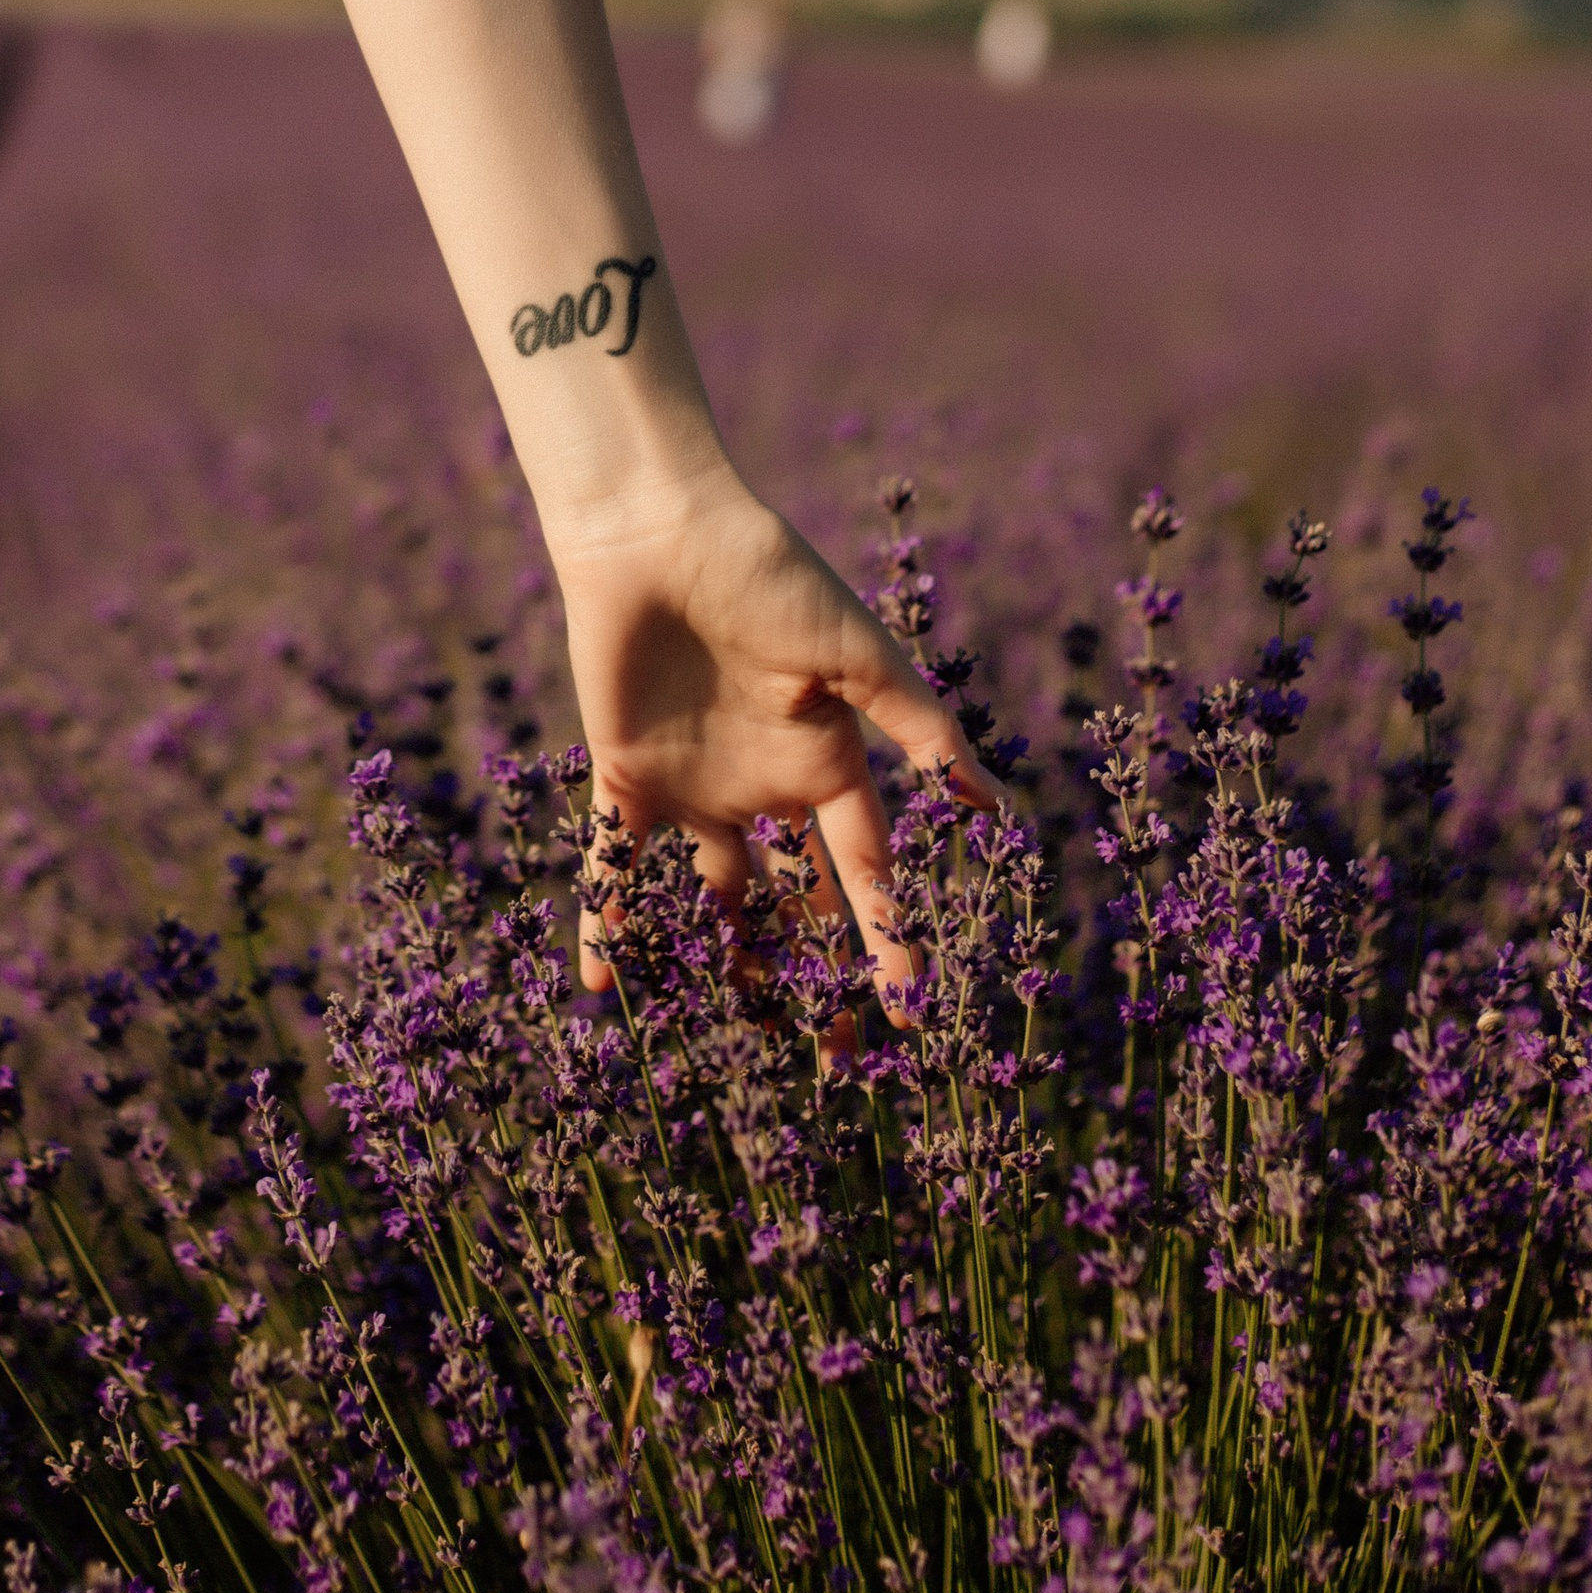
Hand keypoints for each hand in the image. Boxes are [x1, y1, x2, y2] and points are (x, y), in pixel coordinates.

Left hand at [551, 474, 994, 996]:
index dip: (889, 936)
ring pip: (714, 896)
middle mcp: (765, 785)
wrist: (660, 532)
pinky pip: (615, 862)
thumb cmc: (769, 578)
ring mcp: (695, 786)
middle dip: (817, 975)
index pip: (866, 871)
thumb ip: (917, 727)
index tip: (911, 1008)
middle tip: (831, 1060)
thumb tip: (991, 801)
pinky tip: (600, 980)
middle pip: (797, 901)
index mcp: (827, 760)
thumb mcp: (856, 654)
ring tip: (736, 1034)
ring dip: (724, 958)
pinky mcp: (624, 775)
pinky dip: (608, 914)